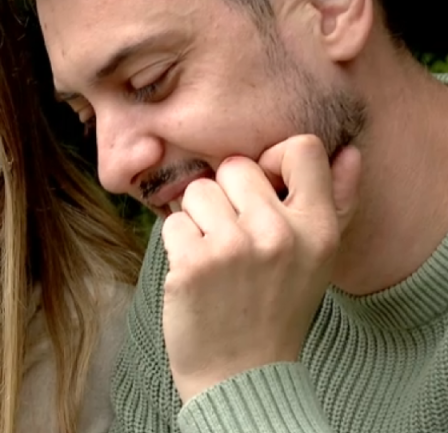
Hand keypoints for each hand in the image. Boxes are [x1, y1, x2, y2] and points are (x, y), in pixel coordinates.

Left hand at [161, 135, 360, 401]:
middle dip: (226, 195)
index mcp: (318, 229)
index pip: (302, 148)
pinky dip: (177, 243)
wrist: (242, 375)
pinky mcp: (191, 264)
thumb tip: (349, 152)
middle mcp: (278, 234)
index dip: (274, 160)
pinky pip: (172, 221)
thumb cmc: (277, 308)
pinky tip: (195, 272)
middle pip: (235, 166)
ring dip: (198, 218)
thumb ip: (337, 201)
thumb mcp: (318, 258)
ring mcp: (232, 248)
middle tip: (234, 237)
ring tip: (214, 255)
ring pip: (197, 190)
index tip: (264, 191)